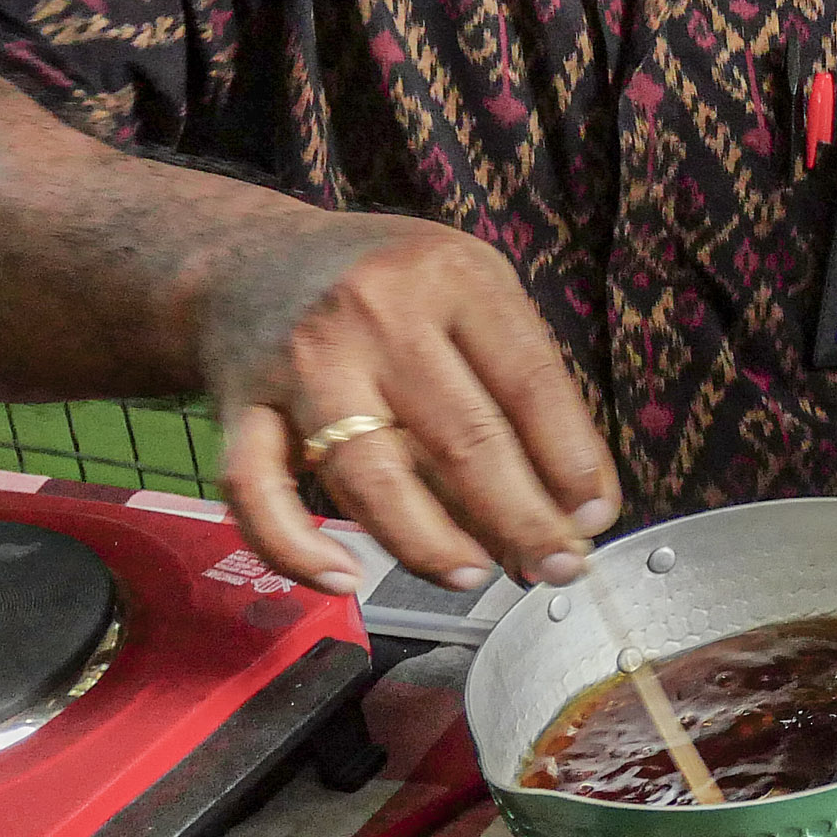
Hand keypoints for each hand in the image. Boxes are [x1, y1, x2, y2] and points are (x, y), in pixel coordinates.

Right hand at [193, 213, 619, 593]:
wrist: (244, 256)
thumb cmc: (386, 284)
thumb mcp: (469, 289)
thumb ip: (521, 376)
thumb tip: (576, 497)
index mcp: (452, 278)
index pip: (530, 383)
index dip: (571, 461)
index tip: (596, 517)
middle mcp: (376, 316)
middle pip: (464, 438)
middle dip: (521, 518)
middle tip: (559, 568)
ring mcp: (303, 364)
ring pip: (372, 476)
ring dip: (431, 544)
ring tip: (477, 576)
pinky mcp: (240, 408)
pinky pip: (258, 492)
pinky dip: (297, 548)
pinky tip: (345, 579)